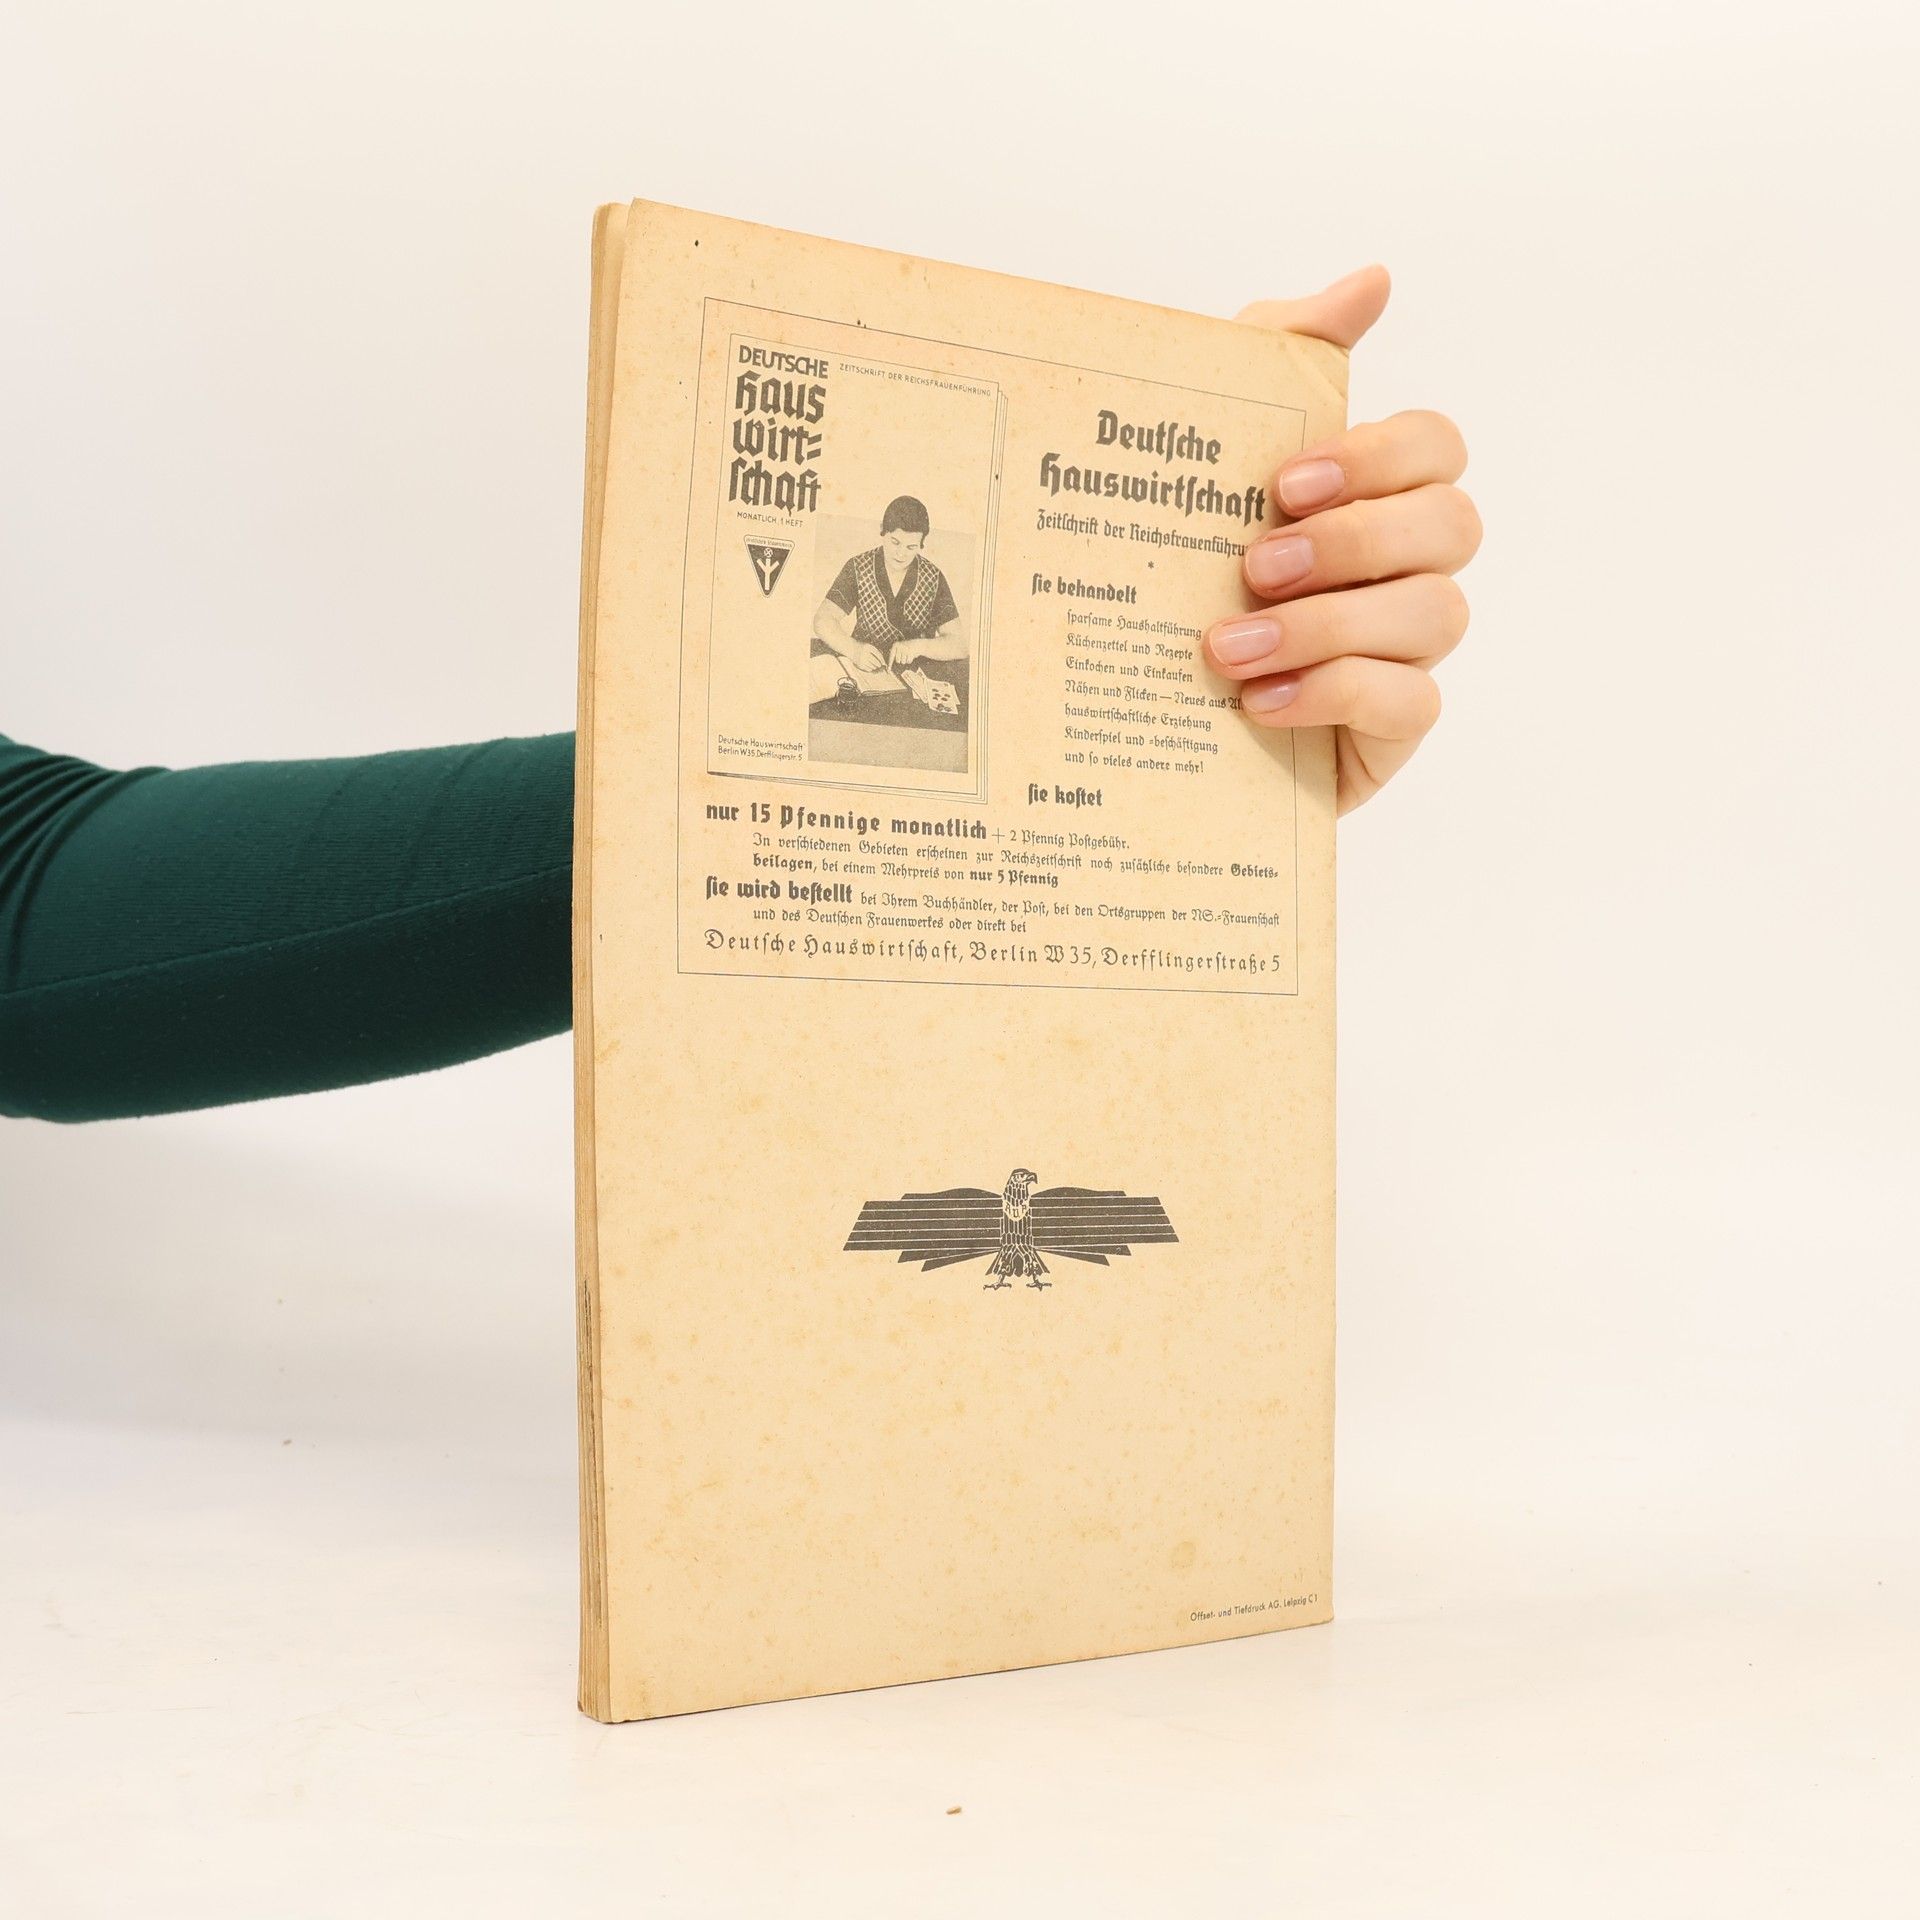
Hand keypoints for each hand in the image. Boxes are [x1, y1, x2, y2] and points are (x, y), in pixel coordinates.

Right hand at [846, 642, 886, 674]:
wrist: (850, 648)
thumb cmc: (862, 647)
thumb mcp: (869, 647)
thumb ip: (876, 653)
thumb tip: (883, 663)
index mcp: (868, 647)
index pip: (878, 655)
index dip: (882, 660)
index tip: (884, 663)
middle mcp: (864, 653)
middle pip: (876, 662)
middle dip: (879, 665)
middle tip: (880, 665)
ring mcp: (861, 659)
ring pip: (872, 666)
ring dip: (875, 667)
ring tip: (874, 665)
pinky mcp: (859, 664)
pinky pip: (868, 669)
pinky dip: (870, 669)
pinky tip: (869, 666)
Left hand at [889, 639, 923, 669]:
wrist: (917, 644)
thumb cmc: (906, 649)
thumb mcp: (899, 649)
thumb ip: (893, 656)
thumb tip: (888, 669)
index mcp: (895, 645)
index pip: (891, 656)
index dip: (890, 664)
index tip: (888, 670)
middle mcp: (899, 646)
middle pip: (897, 661)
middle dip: (901, 660)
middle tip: (904, 654)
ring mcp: (905, 649)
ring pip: (903, 662)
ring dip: (906, 660)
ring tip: (908, 655)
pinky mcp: (910, 652)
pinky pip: (908, 661)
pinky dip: (910, 660)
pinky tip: (911, 656)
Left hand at [1213, 268, 1478, 813]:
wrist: (1141, 716)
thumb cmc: (1190, 575)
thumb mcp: (1211, 460)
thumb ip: (1281, 359)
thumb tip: (1372, 279)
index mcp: (1378, 496)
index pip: (1436, 445)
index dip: (1378, 457)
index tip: (1285, 483)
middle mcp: (1410, 567)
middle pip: (1452, 525)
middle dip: (1354, 540)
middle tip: (1254, 565)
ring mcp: (1408, 651)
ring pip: (1435, 614)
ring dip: (1327, 625)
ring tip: (1227, 649)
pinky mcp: (1391, 731)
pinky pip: (1410, 703)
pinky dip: (1333, 694)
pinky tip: (1259, 704)